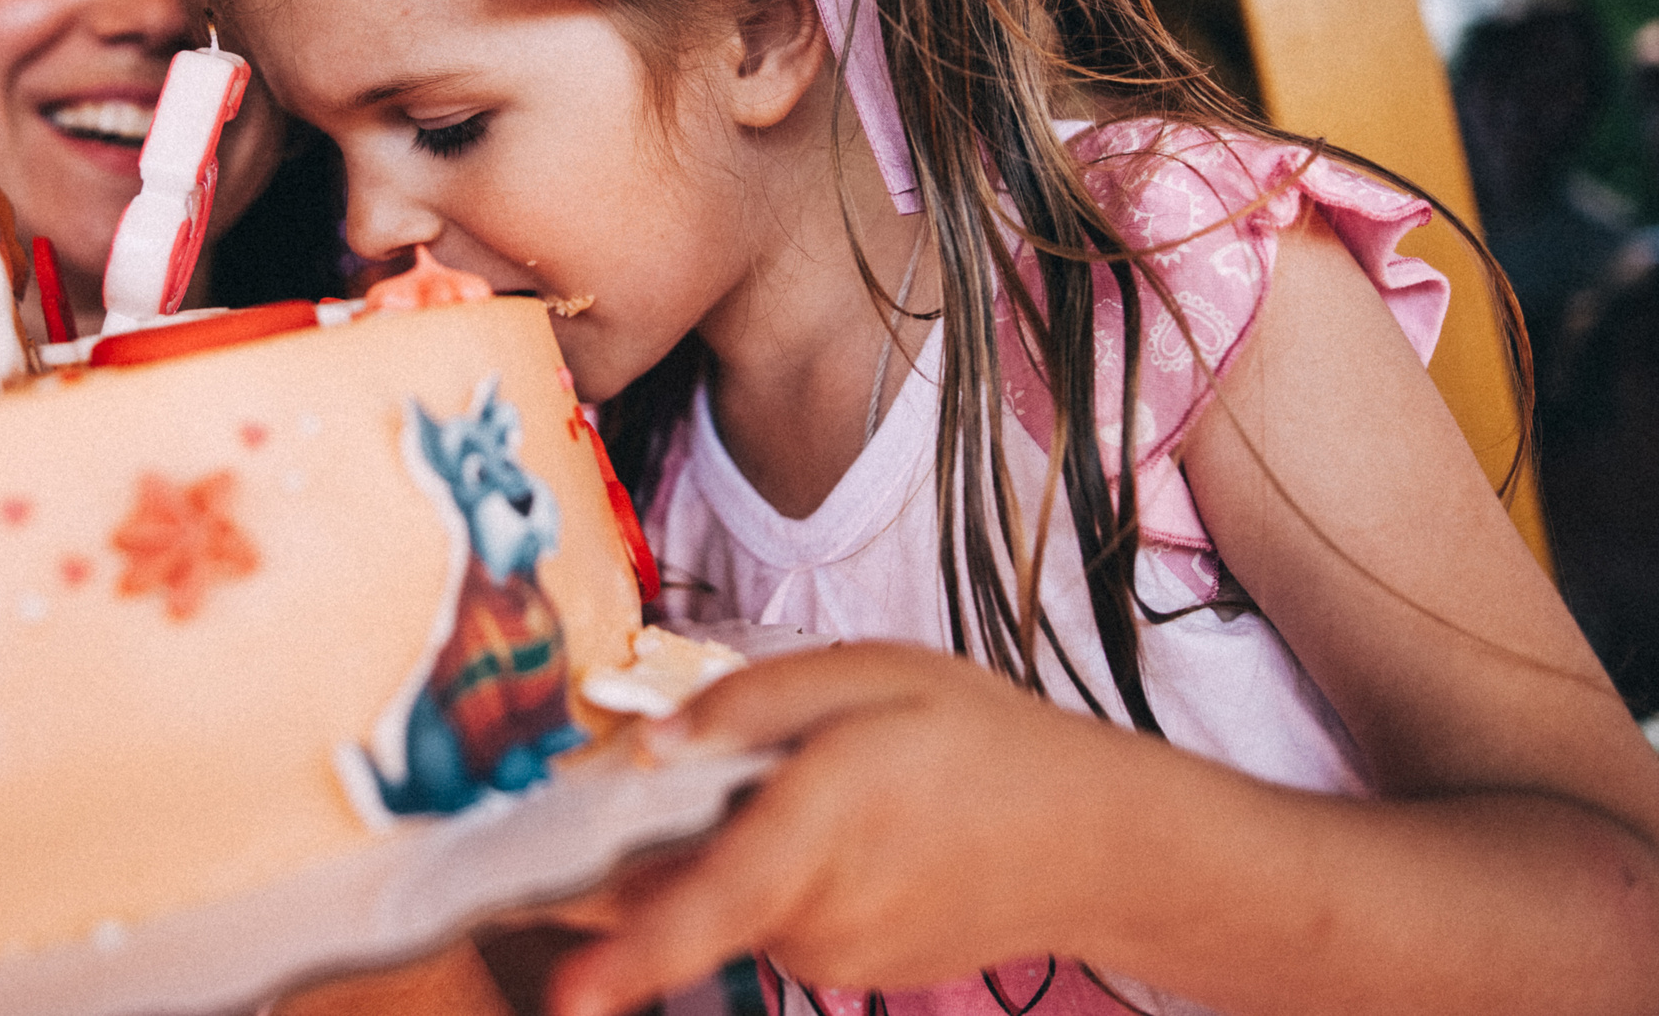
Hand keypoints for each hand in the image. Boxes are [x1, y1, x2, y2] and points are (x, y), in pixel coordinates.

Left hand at [547, 642, 1146, 1015]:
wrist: (1094, 842)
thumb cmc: (982, 741)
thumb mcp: (870, 674)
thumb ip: (752, 702)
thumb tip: (651, 744)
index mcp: (819, 831)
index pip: (704, 903)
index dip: (627, 954)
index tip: (564, 996)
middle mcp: (817, 914)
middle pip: (687, 887)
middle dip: (658, 836)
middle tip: (730, 767)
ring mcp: (832, 958)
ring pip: (729, 898)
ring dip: (733, 846)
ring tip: (829, 785)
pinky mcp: (844, 973)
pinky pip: (771, 916)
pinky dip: (775, 871)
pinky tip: (849, 828)